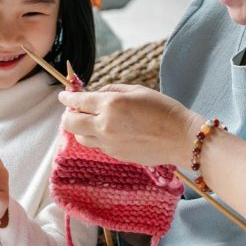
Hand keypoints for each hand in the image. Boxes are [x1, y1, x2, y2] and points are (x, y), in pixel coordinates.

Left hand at [57, 84, 201, 166]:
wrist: (181, 139)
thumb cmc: (164, 110)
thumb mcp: (137, 90)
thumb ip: (112, 90)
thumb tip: (96, 94)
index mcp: (110, 105)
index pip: (78, 102)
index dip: (67, 97)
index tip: (63, 94)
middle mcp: (105, 125)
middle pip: (70, 123)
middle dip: (67, 115)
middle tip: (73, 110)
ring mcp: (108, 143)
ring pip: (80, 137)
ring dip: (80, 128)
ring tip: (89, 121)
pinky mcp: (115, 155)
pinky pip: (96, 145)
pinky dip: (95, 137)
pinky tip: (107, 130)